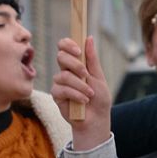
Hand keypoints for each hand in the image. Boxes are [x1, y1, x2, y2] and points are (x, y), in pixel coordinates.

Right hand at [53, 35, 112, 149]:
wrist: (96, 119)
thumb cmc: (99, 99)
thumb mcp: (99, 77)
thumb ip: (92, 59)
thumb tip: (88, 38)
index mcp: (75, 64)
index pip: (64, 47)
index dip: (68, 44)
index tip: (78, 51)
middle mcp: (65, 71)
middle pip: (60, 57)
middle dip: (74, 64)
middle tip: (86, 74)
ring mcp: (59, 83)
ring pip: (63, 75)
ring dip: (80, 85)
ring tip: (90, 94)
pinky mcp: (56, 95)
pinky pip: (62, 89)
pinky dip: (75, 94)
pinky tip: (84, 101)